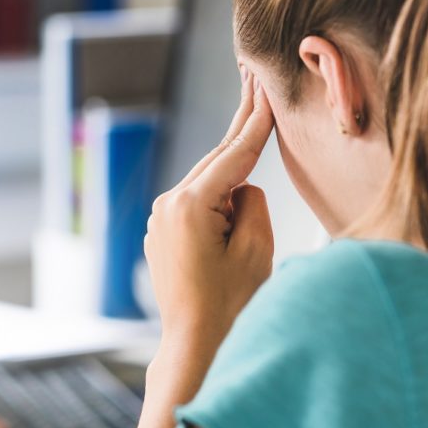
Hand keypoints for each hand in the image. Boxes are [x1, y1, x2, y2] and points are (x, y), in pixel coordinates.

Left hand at [144, 68, 274, 389]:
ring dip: (232, 162)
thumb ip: (251, 203)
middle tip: (254, 82)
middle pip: (216, 160)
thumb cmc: (229, 304)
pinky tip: (235, 176)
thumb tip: (241, 187)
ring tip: (251, 115)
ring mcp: (161, 220)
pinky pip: (197, 201)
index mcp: (191, 206)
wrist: (195, 344)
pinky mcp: (163, 234)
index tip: (266, 90)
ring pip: (206, 181)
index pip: (235, 155)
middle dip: (241, 127)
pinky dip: (217, 190)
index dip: (256, 122)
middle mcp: (169, 205)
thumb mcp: (255, 249)